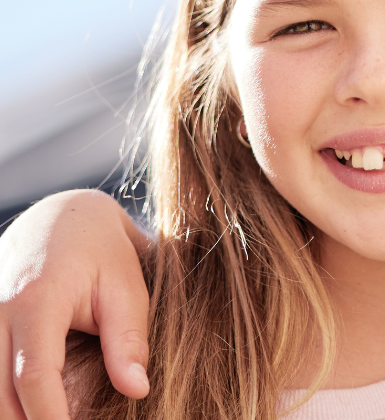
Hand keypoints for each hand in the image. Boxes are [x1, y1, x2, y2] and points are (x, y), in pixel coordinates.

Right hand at [1, 191, 149, 419]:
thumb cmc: (101, 250)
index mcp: (36, 301)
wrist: (60, 216)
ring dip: (17, 414)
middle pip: (1, 396)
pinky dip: (8, 398)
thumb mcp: (126, 286)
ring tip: (60, 416)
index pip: (34, 376)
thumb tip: (139, 391)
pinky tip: (37, 406)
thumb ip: (129, 339)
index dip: (51, 417)